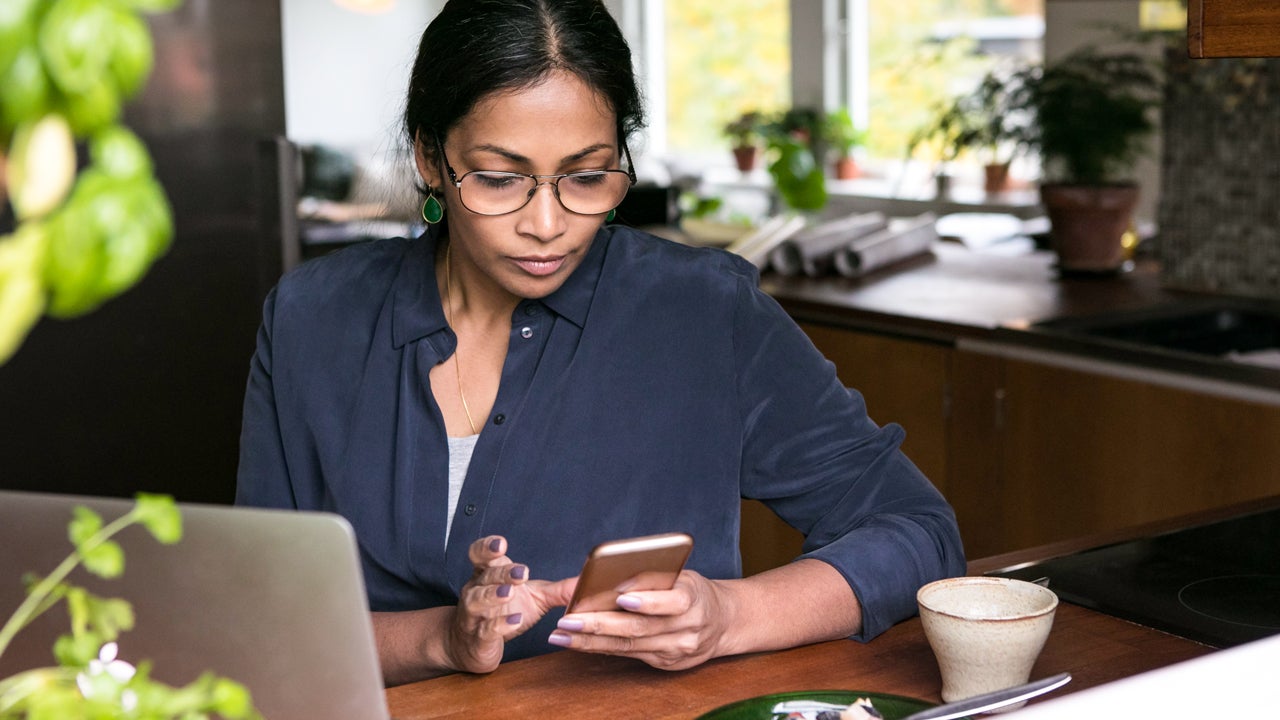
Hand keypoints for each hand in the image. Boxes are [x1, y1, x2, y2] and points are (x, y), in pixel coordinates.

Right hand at [445, 535, 572, 673]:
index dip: (487, 547)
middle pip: (484, 576)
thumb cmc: (503, 613)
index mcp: (489, 575)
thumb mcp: (535, 598)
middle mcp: (477, 591)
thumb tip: (588, 580)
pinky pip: (484, 629)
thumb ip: (559, 589)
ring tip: (509, 592)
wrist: (472, 646)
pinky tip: (514, 620)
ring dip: (492, 595)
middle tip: (522, 573)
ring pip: (476, 600)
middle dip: (502, 573)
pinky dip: (499, 625)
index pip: (480, 554)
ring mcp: (473, 615)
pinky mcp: (477, 638)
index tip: (501, 544)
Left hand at [548, 569, 731, 669]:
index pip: (671, 602)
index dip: (647, 601)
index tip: (621, 597)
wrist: (723, 622)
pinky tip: (579, 642)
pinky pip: (630, 656)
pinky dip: (602, 648)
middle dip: (599, 624)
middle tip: (568, 620)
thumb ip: (655, 578)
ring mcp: (676, 650)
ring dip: (591, 641)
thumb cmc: (695, 591)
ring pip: (629, 647)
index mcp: (693, 599)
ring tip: (562, 634)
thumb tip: (612, 577)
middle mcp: (687, 628)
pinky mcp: (666, 663)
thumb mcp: (684, 577)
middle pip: (640, 628)